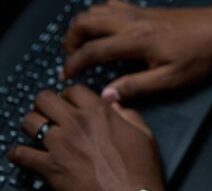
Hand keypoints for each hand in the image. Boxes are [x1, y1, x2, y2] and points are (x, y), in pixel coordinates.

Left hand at [8, 85, 163, 190]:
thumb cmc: (141, 169)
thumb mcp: (144, 134)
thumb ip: (128, 114)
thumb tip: (115, 106)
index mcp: (99, 112)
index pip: (74, 90)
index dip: (70, 95)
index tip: (71, 103)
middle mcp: (76, 123)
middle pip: (44, 99)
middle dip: (45, 104)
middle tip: (51, 113)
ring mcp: (60, 144)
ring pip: (29, 121)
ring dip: (33, 125)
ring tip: (39, 132)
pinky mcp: (49, 166)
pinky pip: (20, 154)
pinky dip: (20, 153)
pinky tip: (27, 155)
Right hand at [62, 0, 211, 101]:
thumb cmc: (201, 54)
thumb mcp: (171, 79)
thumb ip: (136, 86)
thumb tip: (107, 96)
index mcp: (135, 40)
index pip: (92, 49)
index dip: (74, 63)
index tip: (67, 75)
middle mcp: (132, 21)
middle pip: (86, 20)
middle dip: (70, 38)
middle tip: (71, 57)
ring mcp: (139, 12)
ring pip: (98, 9)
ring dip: (84, 24)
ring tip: (84, 44)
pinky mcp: (148, 9)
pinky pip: (114, 5)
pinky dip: (101, 13)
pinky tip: (105, 26)